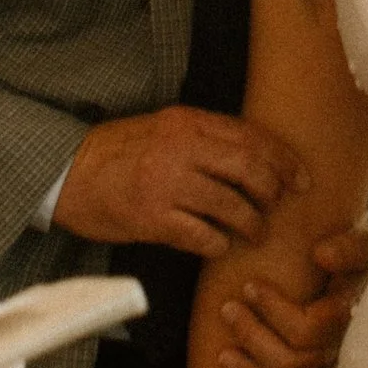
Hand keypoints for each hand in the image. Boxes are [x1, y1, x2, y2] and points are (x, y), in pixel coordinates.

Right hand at [53, 106, 306, 258]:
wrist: (67, 172)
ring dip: (252, 223)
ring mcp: (165, 184)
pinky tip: (221, 245)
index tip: (300, 178)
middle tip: (280, 204)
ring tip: (256, 231)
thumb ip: (204, 136)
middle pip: (248, 168)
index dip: (283, 159)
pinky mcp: (151, 218)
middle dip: (273, 190)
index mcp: (185, 122)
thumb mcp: (162, 127)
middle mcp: (179, 148)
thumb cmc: (118, 152)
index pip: (250, 137)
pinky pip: (202, 235)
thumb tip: (255, 155)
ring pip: (231, 205)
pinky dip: (219, 244)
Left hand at [216, 222, 367, 367]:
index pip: (306, 329)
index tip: (248, 287)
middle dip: (253, 336)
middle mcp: (350, 360)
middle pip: (292, 363)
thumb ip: (349, 249)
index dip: (272, 309)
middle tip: (228, 310)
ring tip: (223, 356)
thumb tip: (320, 255)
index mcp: (357, 323)